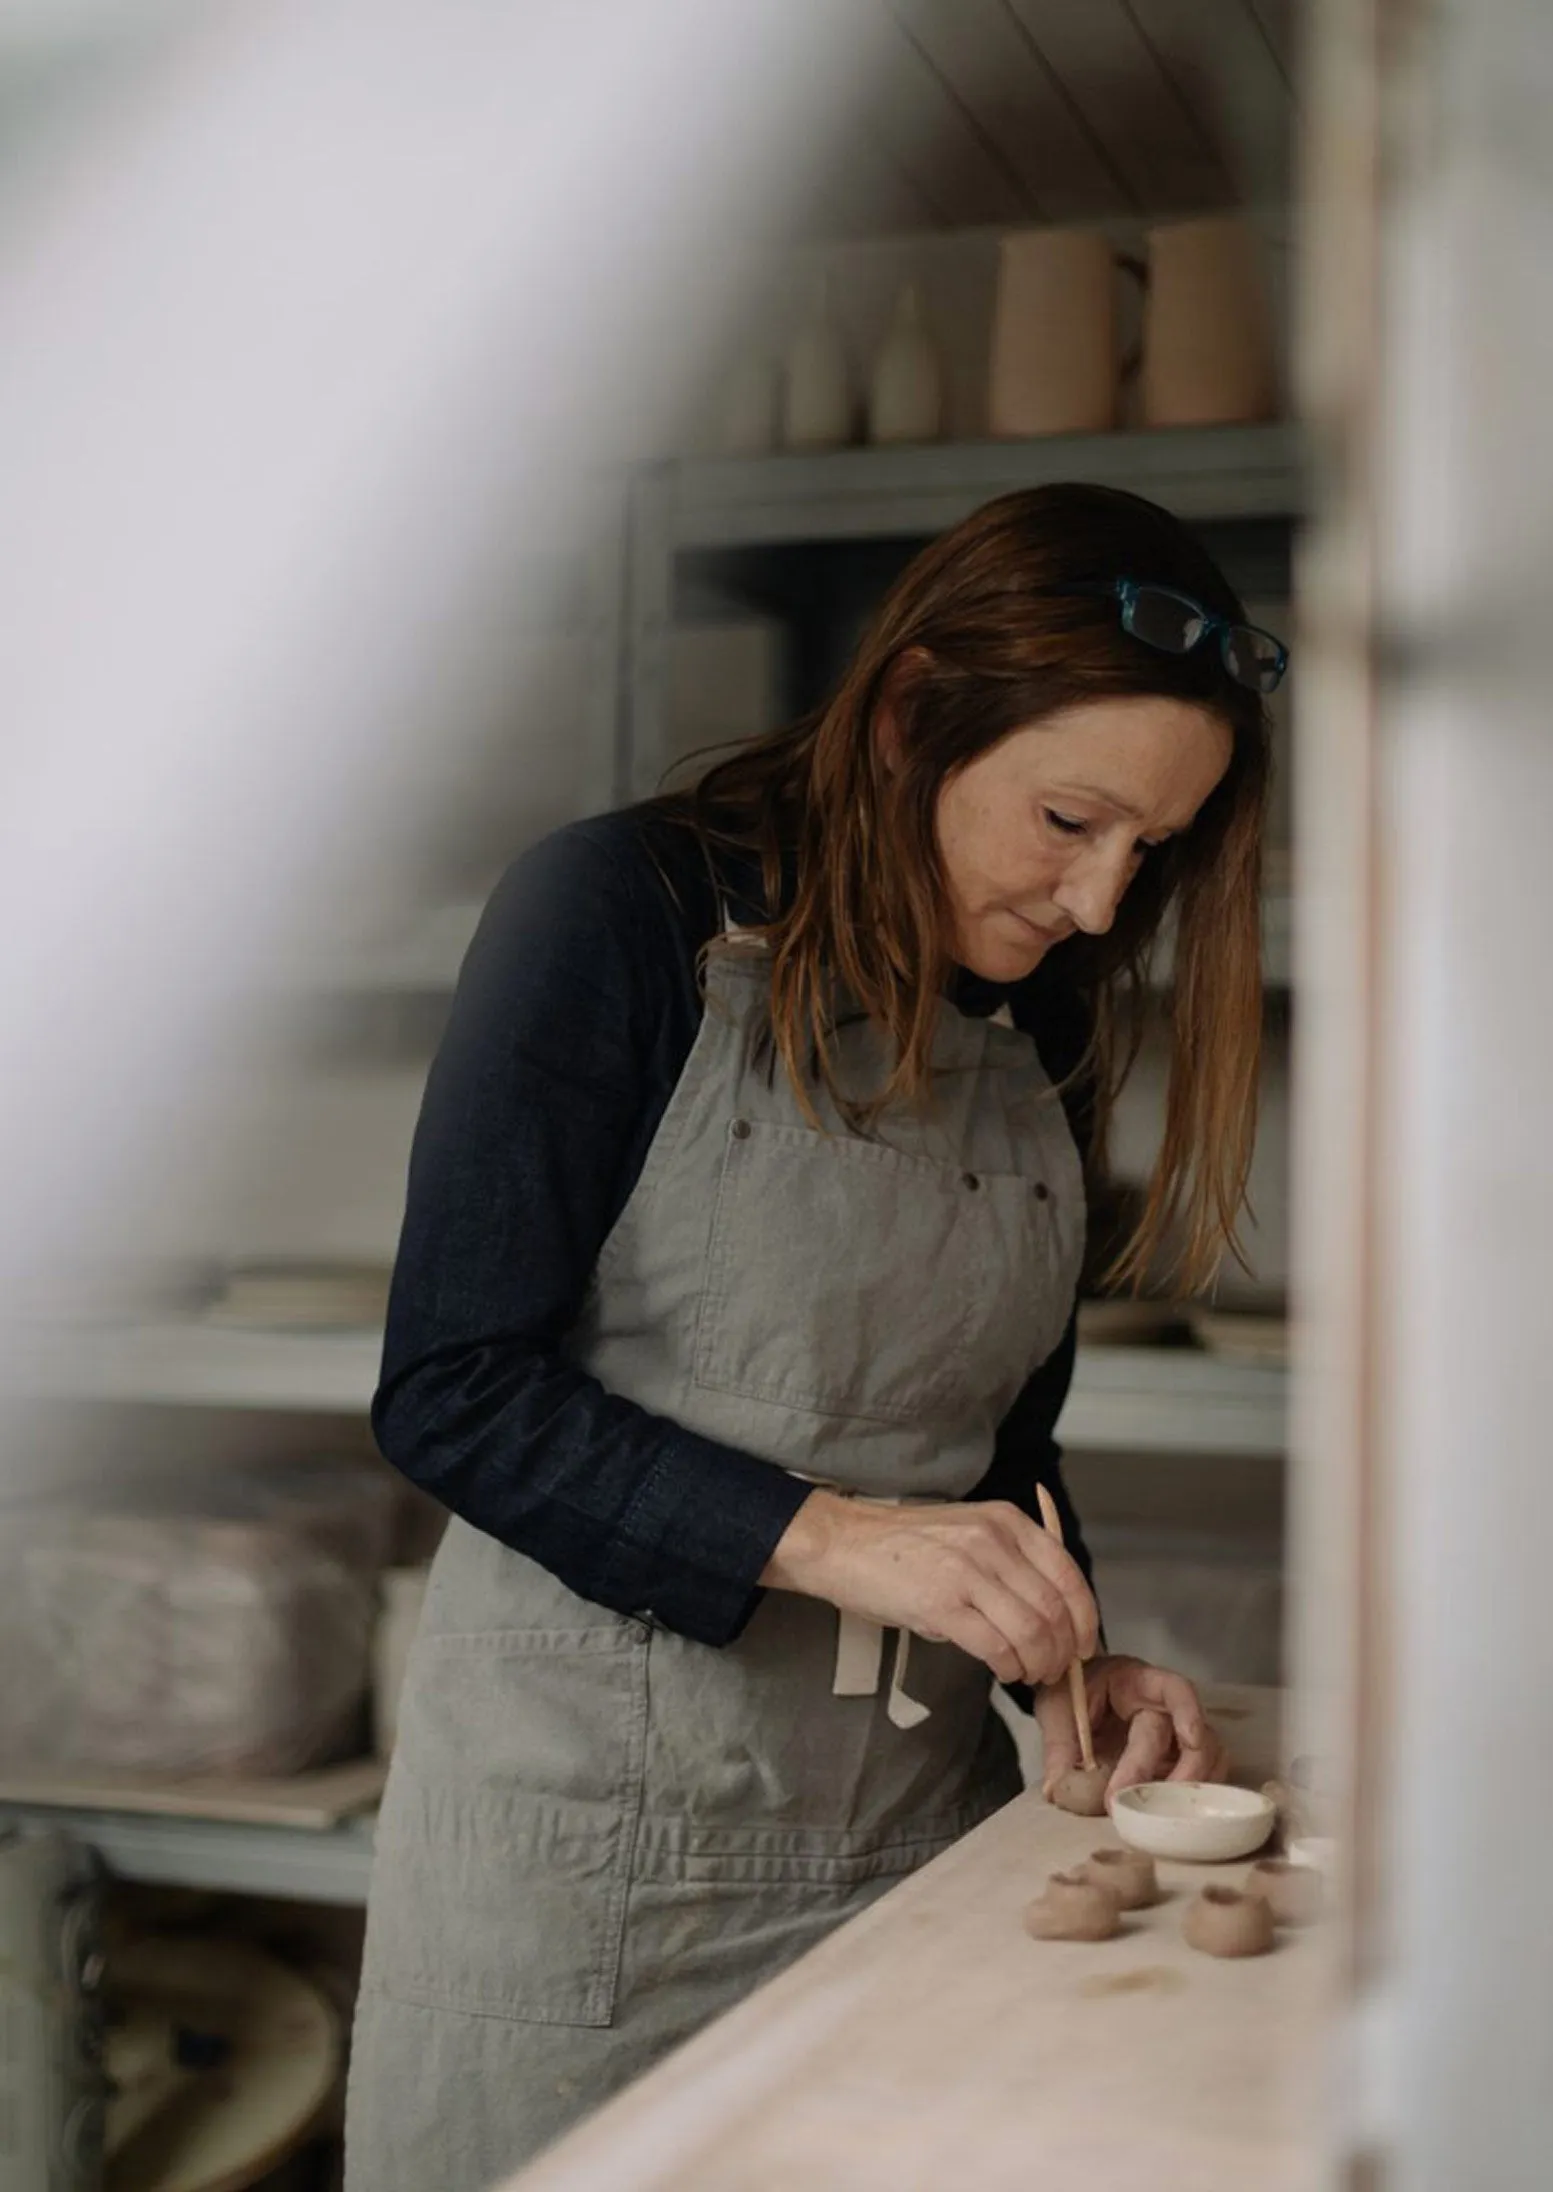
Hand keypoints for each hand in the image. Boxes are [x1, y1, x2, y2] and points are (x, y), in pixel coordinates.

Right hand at [761, 1491, 1098, 1688]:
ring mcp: (967, 1572)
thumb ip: (1010, 1561)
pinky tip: (1002, 1671)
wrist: (844, 1543)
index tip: (1084, 1645)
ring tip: (1027, 1674)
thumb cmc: (904, 1546)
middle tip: (1054, 1670)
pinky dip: (1008, 1668)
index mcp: (1007, 1522)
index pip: (1068, 1574)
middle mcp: (993, 1542)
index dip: (1086, 1618)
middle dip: (1063, 1650)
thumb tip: (1053, 1614)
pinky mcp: (941, 1604)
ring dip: (1038, 1664)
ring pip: (1033, 1632)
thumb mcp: (969, 1532)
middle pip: (1055, 1609)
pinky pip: (996, 1647)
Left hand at [1035, 1654, 1228, 1800]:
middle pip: (1189, 1737)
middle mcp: (1165, 1708)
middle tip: (1148, 1804)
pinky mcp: (1175, 1761)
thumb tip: (1057, 1791)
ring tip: (1169, 1814)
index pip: (1174, 1688)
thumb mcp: (1057, 1710)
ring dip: (1196, 1786)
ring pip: (1210, 1756)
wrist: (1073, 1696)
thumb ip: (1059, 1748)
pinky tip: (1172, 1814)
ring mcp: (1175, 1735)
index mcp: (1136, 1682)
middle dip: (1178, 1772)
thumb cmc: (1072, 1693)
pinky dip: (1194, 1796)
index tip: (1191, 1739)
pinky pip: (1201, 1776)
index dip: (1189, 1711)